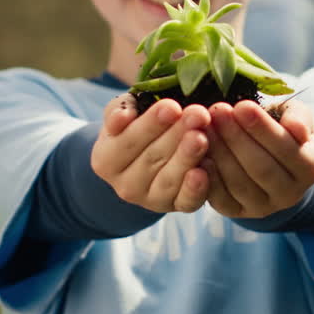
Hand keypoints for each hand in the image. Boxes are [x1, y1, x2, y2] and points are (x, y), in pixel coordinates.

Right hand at [91, 96, 212, 212]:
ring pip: (169, 180)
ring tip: (203, 137)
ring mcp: (150, 200)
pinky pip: (186, 201)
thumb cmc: (136, 127)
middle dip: (177, 134)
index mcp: (106, 161)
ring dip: (187, 158)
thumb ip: (119, 110)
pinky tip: (207, 169)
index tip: (172, 107)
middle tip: (198, 114)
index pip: (128, 141)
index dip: (151, 124)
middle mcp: (125, 186)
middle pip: (152, 158)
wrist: (148, 155)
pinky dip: (196, 188)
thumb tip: (123, 117)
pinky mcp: (175, 207)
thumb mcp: (124, 113)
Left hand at [201, 99, 313, 218]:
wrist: (270, 158)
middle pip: (261, 168)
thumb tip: (296, 128)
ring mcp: (264, 208)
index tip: (241, 106)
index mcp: (311, 168)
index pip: (287, 149)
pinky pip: (221, 200)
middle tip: (217, 113)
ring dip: (219, 154)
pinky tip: (198, 156)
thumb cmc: (282, 129)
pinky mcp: (238, 213)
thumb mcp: (296, 117)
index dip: (262, 128)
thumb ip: (300, 117)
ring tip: (204, 128)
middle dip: (236, 138)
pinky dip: (209, 178)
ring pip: (239, 184)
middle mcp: (291, 194)